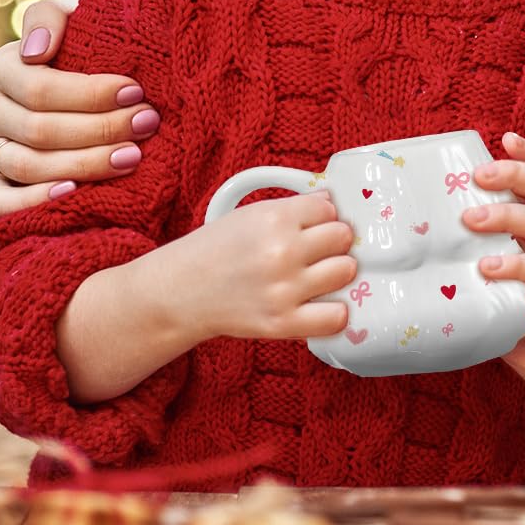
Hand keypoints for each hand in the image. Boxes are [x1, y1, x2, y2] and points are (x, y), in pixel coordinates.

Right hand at [0, 0, 156, 218]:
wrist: (90, 89)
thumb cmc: (87, 50)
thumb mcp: (73, 21)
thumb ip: (51, 17)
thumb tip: (36, 51)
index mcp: (2, 68)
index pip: (41, 87)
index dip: (90, 93)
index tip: (136, 92)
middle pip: (41, 129)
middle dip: (101, 129)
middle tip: (147, 124)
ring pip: (29, 165)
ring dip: (85, 164)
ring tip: (132, 157)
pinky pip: (0, 204)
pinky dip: (34, 202)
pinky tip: (75, 194)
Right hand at [167, 192, 357, 342]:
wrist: (180, 292)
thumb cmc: (216, 250)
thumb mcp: (251, 214)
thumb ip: (294, 207)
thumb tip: (333, 201)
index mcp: (274, 218)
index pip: (330, 208)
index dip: (324, 216)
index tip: (315, 226)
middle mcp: (282, 251)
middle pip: (342, 237)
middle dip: (334, 242)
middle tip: (319, 250)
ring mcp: (284, 289)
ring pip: (345, 271)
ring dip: (337, 272)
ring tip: (320, 274)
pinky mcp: (282, 323)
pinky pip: (335, 317)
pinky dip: (334, 312)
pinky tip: (322, 304)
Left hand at [463, 133, 524, 386]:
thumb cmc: (513, 304)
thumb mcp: (493, 266)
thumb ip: (471, 247)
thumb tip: (413, 233)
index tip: (506, 137)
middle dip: (511, 174)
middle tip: (478, 175)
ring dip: (505, 216)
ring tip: (471, 219)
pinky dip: (514, 265)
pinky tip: (489, 267)